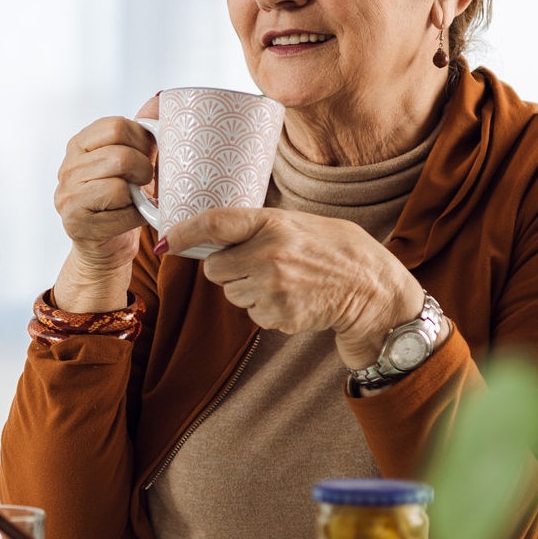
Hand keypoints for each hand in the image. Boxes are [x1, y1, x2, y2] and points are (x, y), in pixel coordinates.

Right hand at [51, 99, 158, 311]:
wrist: (107, 245)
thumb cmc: (124, 198)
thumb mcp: (133, 159)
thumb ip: (143, 130)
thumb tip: (160, 98)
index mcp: (79, 144)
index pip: (115, 126)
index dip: (142, 139)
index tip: (148, 153)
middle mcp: (67, 168)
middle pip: (120, 155)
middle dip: (144, 169)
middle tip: (145, 181)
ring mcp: (66, 196)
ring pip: (118, 185)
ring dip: (138, 194)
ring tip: (136, 199)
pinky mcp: (75, 223)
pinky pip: (119, 213)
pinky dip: (135, 216)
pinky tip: (130, 217)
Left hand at [158, 208, 421, 369]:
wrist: (373, 291)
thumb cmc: (336, 251)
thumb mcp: (300, 223)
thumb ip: (259, 227)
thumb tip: (212, 235)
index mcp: (274, 223)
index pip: (215, 223)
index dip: (184, 232)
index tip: (164, 240)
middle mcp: (269, 255)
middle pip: (215, 269)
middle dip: (228, 269)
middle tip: (259, 265)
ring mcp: (273, 288)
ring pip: (231, 294)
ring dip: (248, 290)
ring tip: (286, 281)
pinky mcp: (279, 315)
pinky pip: (252, 314)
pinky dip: (267, 309)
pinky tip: (294, 298)